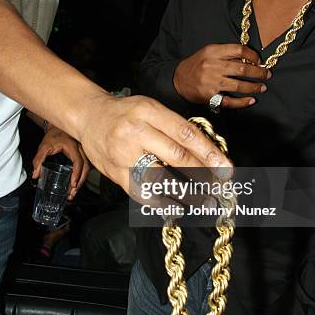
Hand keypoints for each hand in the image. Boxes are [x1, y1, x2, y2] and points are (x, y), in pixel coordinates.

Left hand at [32, 125, 88, 199]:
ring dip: (81, 181)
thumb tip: (35, 175)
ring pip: (87, 168)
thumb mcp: (43, 147)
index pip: (78, 161)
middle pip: (86, 167)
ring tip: (73, 193)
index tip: (73, 184)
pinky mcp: (81, 156)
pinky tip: (75, 185)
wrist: (57, 127)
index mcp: (72, 146)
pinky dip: (81, 177)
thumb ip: (38, 160)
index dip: (77, 173)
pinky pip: (84, 167)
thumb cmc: (52, 136)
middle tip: (73, 193)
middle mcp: (80, 150)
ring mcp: (82, 152)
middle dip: (80, 181)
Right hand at [76, 93, 232, 198]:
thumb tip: (207, 152)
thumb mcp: (151, 108)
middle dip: (203, 175)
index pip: (186, 134)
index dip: (209, 153)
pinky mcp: (114, 172)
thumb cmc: (126, 112)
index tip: (225, 168)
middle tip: (219, 188)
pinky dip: (161, 202)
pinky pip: (141, 191)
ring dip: (185, 193)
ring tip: (202, 201)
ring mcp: (123, 153)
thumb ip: (175, 127)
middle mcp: (136, 131)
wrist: (89, 116)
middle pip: (177, 156)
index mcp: (149, 111)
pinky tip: (176, 207)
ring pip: (160, 178)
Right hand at [173, 44, 270, 108]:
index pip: (239, 50)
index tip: (259, 61)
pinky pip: (230, 101)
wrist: (178, 79)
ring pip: (239, 86)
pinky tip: (251, 100)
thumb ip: (226, 54)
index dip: (253, 56)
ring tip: (262, 87)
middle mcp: (212, 66)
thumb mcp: (208, 52)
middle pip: (242, 69)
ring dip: (254, 87)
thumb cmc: (197, 65)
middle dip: (259, 73)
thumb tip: (251, 60)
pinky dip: (242, 102)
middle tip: (267, 75)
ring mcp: (211, 82)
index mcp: (213, 51)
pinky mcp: (209, 96)